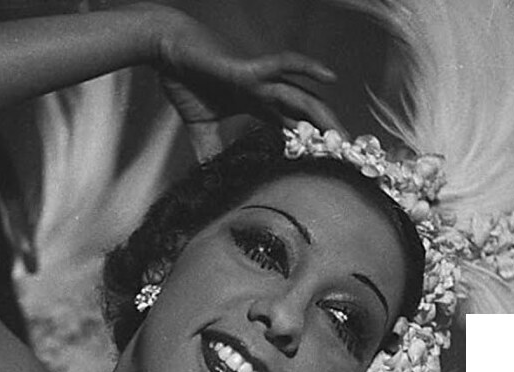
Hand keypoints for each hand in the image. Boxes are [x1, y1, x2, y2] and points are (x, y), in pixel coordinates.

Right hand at [126, 4, 346, 156]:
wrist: (169, 51)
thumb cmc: (185, 78)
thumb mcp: (199, 126)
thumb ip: (208, 149)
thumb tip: (210, 177)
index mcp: (257, 105)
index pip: (292, 127)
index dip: (310, 146)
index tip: (327, 168)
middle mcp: (265, 93)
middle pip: (305, 116)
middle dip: (326, 137)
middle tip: (344, 161)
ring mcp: (260, 80)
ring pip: (302, 98)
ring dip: (324, 117)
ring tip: (343, 137)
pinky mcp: (249, 68)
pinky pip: (284, 64)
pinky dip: (306, 68)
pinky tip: (328, 77)